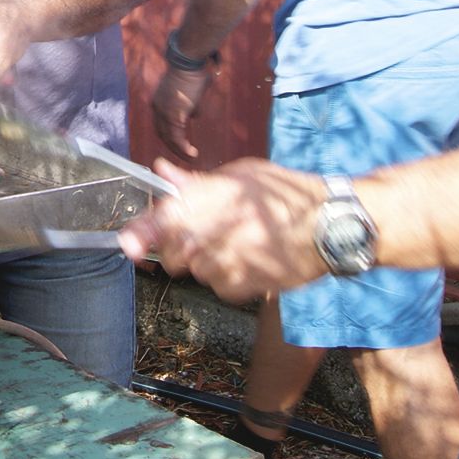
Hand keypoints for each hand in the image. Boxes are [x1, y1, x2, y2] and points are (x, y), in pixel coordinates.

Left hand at [119, 158, 330, 303]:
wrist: (331, 226)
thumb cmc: (287, 194)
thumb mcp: (243, 175)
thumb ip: (198, 181)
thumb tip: (163, 171)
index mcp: (212, 200)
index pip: (165, 219)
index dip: (142, 233)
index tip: (127, 243)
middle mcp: (216, 233)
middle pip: (174, 255)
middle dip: (178, 247)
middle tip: (199, 234)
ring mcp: (230, 263)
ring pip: (198, 271)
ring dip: (206, 260)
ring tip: (236, 241)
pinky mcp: (245, 286)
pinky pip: (220, 286)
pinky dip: (227, 276)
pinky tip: (249, 257)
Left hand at [151, 65, 212, 160]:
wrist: (189, 63)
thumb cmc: (192, 74)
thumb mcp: (189, 94)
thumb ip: (189, 107)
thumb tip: (194, 116)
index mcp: (158, 103)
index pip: (161, 126)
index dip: (169, 138)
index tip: (179, 145)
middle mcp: (157, 109)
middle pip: (162, 135)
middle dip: (173, 148)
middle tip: (185, 156)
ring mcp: (164, 113)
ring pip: (169, 138)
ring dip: (180, 150)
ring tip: (190, 157)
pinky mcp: (174, 115)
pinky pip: (177, 137)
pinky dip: (183, 147)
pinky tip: (192, 153)